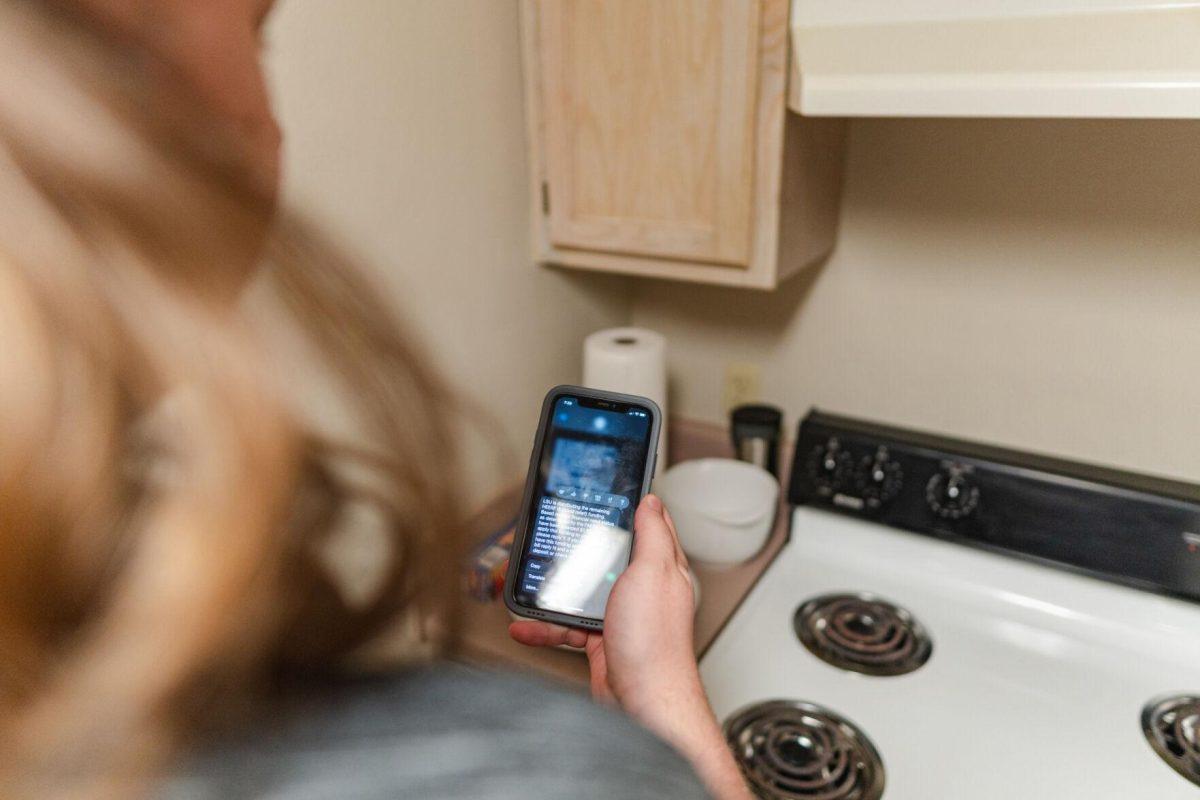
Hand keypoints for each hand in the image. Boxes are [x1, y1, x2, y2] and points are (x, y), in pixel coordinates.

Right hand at [510, 493, 697, 714]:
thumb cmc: (655, 644)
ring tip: (527, 583)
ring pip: (580, 592)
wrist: (643, 703)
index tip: (604, 492)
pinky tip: (526, 625)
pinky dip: (544, 626)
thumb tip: (650, 501)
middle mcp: (641, 590)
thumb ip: (652, 535)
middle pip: (605, 557)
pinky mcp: (600, 640)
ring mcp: (620, 615)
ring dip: (552, 591)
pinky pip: (565, 625)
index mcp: (659, 568)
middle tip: (553, 538)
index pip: (646, 526)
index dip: (627, 507)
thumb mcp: (653, 572)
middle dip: (577, 550)